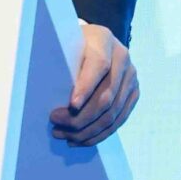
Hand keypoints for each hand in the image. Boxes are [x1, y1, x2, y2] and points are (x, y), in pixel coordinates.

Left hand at [48, 21, 138, 145]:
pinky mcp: (133, 93)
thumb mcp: (66, 45)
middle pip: (106, 96)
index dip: (86, 87)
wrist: (96, 44)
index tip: (71, 106)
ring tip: (65, 136)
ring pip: (113, 112)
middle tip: (56, 124)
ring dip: (88, 130)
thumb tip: (47, 91)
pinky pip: (119, 119)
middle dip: (81, 117)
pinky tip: (81, 140)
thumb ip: (62, 61)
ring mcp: (131, 76)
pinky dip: (99, 134)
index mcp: (104, 40)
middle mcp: (122, 57)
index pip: (99, 66)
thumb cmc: (73, 46)